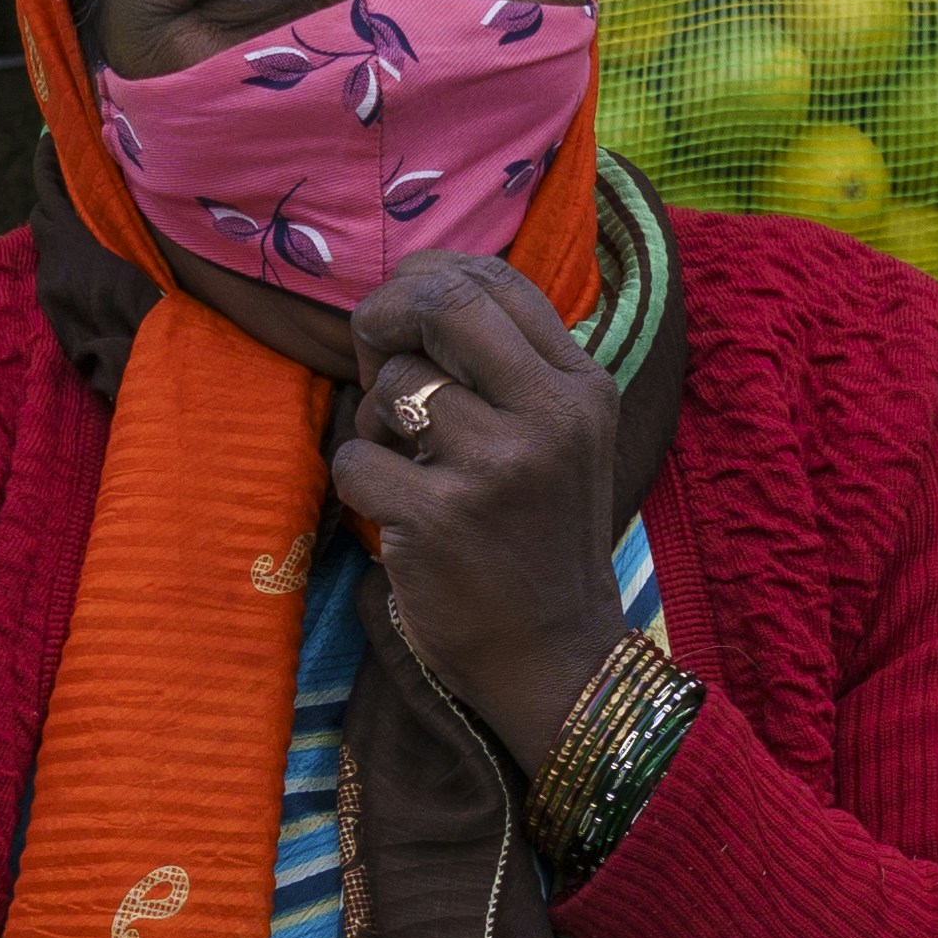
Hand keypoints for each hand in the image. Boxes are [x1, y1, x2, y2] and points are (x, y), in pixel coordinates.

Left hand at [328, 249, 626, 774]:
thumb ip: (505, 367)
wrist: (555, 659)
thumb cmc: (539, 542)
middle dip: (384, 316)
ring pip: (391, 388)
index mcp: (582, 387)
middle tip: (368, 352)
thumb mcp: (559, 440)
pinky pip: (356, 458)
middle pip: (442, 304)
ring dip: (374, 423)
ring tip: (407, 467)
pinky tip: (395, 515)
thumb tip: (407, 294)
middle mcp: (550, 417)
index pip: (495, 280)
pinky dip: (359, 484)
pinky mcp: (442, 518)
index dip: (427, 278)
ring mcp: (498, 467)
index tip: (400, 314)